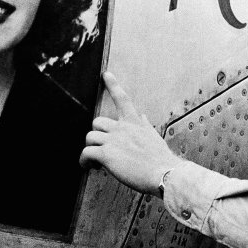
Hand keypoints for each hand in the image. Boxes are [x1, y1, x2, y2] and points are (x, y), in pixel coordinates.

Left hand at [80, 72, 181, 195]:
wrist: (164, 173)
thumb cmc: (160, 160)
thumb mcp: (154, 137)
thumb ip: (144, 126)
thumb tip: (142, 116)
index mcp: (134, 122)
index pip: (122, 99)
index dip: (113, 85)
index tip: (106, 74)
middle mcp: (122, 128)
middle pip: (97, 122)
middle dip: (96, 135)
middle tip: (101, 148)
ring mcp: (113, 140)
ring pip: (89, 137)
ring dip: (89, 149)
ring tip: (95, 162)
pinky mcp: (106, 154)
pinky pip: (86, 153)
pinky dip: (84, 160)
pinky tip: (88, 167)